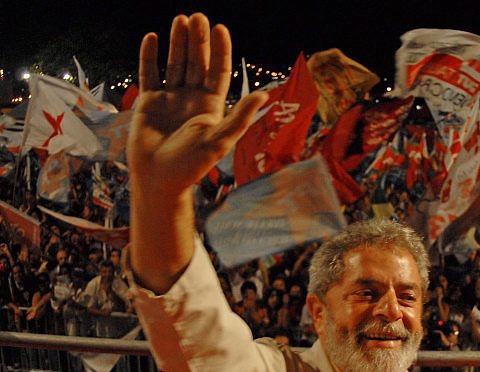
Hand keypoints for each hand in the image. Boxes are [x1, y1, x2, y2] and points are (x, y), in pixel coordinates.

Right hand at [128, 14, 266, 291]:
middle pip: (197, 63)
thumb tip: (264, 96)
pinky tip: (152, 37)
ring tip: (180, 20)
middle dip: (198, 41)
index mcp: (212, 106)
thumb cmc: (191, 165)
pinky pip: (149, 73)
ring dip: (178, 43)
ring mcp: (171, 98)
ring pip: (175, 63)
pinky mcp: (149, 101)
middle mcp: (192, 98)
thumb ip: (240, 117)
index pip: (218, 72)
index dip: (220, 51)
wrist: (159, 179)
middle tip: (198, 17)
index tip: (221, 29)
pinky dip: (149, 56)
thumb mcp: (219, 140)